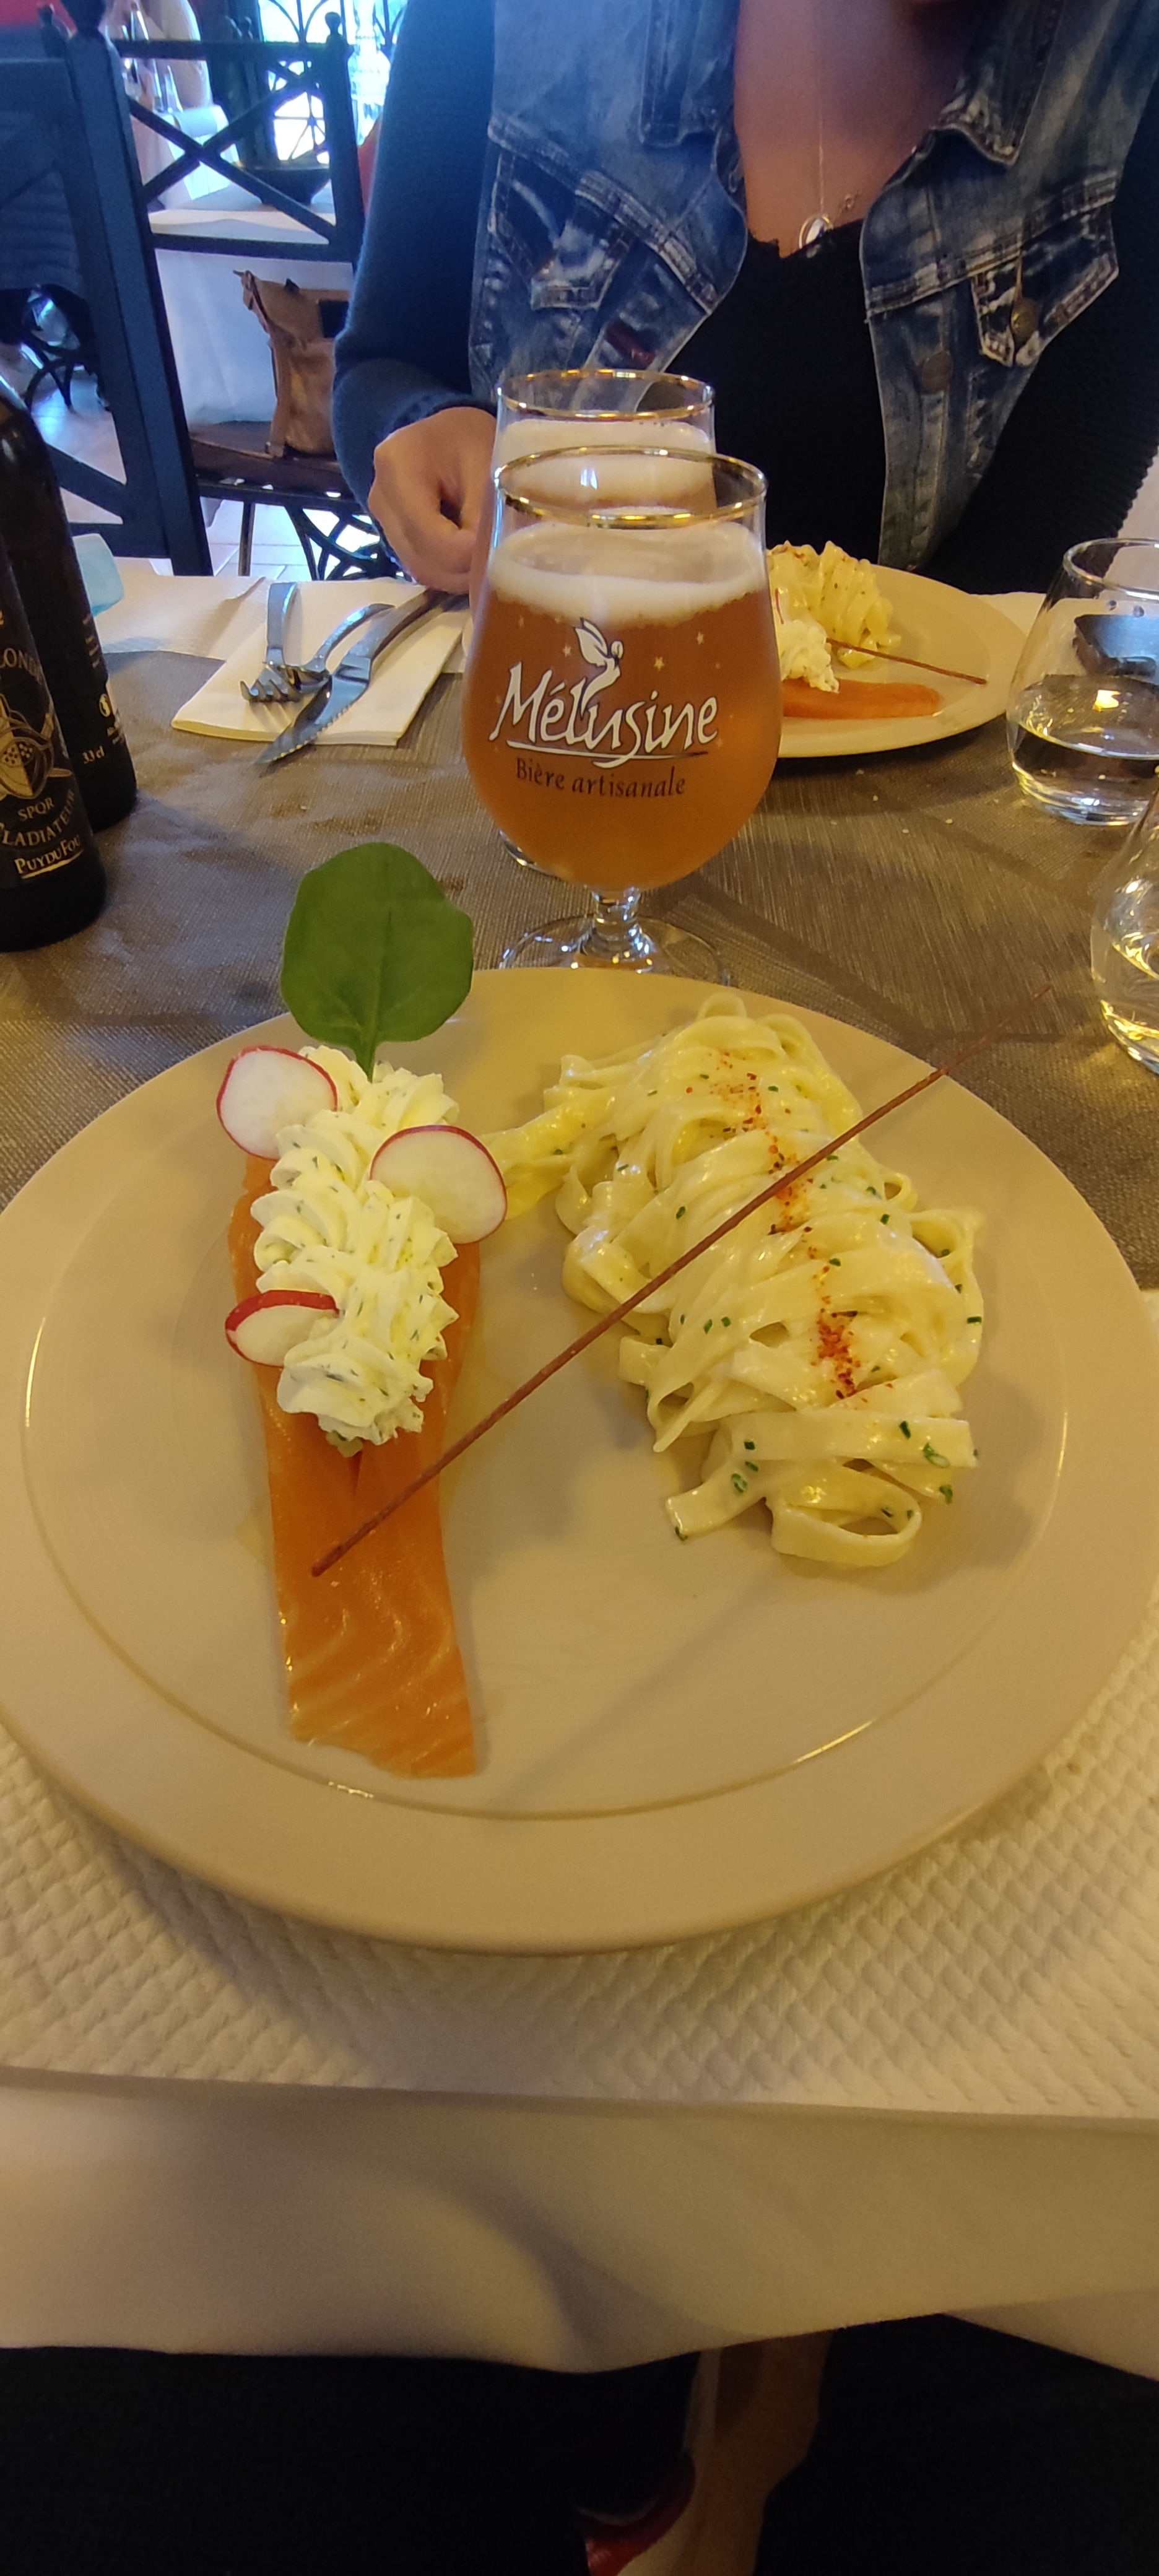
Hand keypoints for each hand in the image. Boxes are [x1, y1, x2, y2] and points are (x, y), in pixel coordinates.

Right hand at [368, 408, 495, 589]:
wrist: (447, 434)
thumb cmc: (471, 439)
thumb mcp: (487, 464)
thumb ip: (484, 515)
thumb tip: (489, 565)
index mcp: (397, 467)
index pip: (428, 535)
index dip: (466, 554)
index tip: (500, 553)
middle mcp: (381, 498)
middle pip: (422, 560)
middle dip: (464, 570)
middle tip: (501, 563)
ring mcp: (382, 521)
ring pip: (422, 570)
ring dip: (458, 576)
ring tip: (489, 561)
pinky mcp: (393, 536)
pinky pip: (423, 568)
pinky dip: (451, 571)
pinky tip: (472, 558)